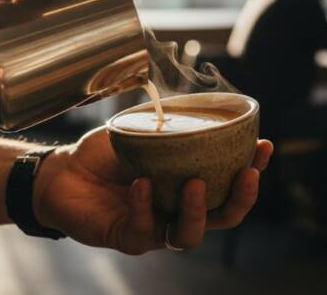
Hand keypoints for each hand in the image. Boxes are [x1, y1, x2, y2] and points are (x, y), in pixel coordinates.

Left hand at [33, 127, 273, 254]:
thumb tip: (198, 89)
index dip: (253, 170)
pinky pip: (143, 230)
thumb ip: (169, 117)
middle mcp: (178, 211)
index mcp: (189, 186)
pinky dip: (145, 206)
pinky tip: (141, 183)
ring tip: (193, 183)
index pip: (230, 185)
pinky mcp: (127, 237)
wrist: (62, 171)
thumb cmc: (105, 153)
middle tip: (247, 175)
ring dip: (198, 211)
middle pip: (223, 217)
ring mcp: (154, 228)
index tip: (264, 146)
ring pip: (189, 235)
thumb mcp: (143, 129)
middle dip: (241, 199)